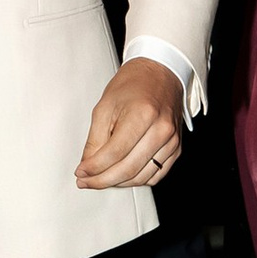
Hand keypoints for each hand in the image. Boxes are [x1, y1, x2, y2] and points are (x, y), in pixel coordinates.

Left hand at [77, 59, 186, 189]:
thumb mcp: (105, 106)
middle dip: (103, 180)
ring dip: (118, 183)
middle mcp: (161, 130)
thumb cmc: (132, 86)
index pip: (115, 153)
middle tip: (86, 181)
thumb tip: (87, 166)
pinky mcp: (176, 149)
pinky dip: (136, 180)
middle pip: (129, 169)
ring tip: (100, 178)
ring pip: (142, 177)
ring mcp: (172, 141)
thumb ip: (95, 140)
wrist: (160, 74)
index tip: (80, 173)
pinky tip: (121, 175)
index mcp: (143, 114)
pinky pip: (155, 176)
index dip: (94, 168)